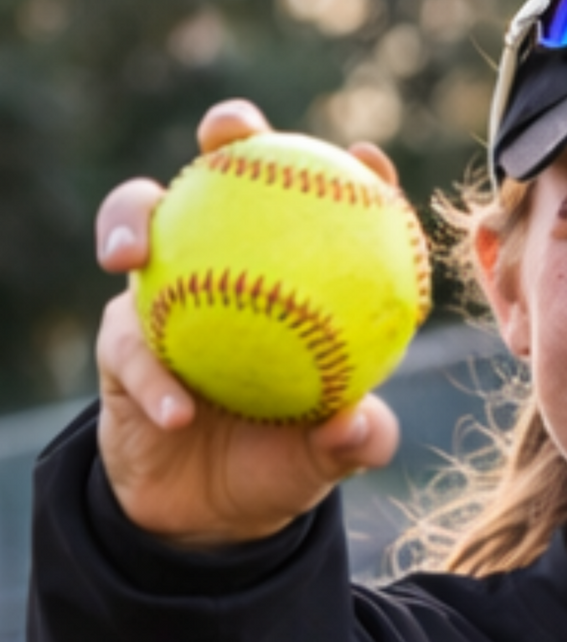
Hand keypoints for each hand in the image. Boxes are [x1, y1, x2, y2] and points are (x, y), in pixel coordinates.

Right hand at [94, 100, 401, 548]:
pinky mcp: (122, 341)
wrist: (215, 510)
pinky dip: (155, 379)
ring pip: (143, 225)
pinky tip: (178, 409)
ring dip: (131, 221)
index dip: (352, 174)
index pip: (328, 211)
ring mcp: (169, 292)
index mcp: (295, 281)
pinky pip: (131, 347)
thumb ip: (359, 441)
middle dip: (227, 132)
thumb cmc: (287, 461)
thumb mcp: (334, 457)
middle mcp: (230, 265)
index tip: (367, 158)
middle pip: (223, 176)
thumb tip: (358, 424)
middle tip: (232, 131)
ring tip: (132, 251)